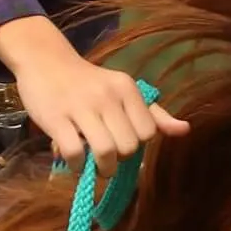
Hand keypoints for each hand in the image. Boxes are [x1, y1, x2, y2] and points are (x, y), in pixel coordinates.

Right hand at [0, 14, 189, 170]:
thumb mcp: (123, 91)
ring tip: (95, 166)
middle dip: (120, 160)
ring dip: (102, 168)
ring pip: (106, 152)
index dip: (137, 145)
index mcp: (126, 88)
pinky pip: (74, 152)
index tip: (122, 141)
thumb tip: (184, 130)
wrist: (46, 61)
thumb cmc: (88, 83)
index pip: (147, 133)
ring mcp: (80, 107)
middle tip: (108, 156)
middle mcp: (107, 96)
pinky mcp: (56, 118)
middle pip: (128, 146)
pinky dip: (77, 165)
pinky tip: (75, 160)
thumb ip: (153, 113)